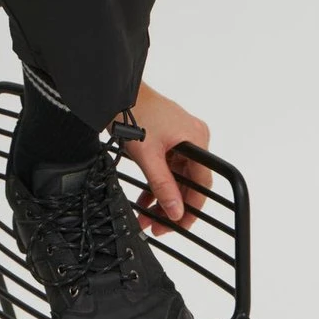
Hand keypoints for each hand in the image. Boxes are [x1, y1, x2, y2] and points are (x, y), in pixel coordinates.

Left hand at [108, 84, 211, 236]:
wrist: (115, 92)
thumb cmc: (134, 112)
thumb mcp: (148, 156)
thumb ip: (162, 186)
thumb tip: (175, 211)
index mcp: (197, 140)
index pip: (202, 183)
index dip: (192, 208)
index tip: (181, 226)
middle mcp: (193, 138)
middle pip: (189, 181)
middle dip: (173, 206)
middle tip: (160, 226)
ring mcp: (180, 137)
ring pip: (176, 176)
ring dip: (162, 196)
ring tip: (148, 218)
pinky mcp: (167, 137)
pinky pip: (167, 166)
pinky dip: (157, 182)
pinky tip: (145, 200)